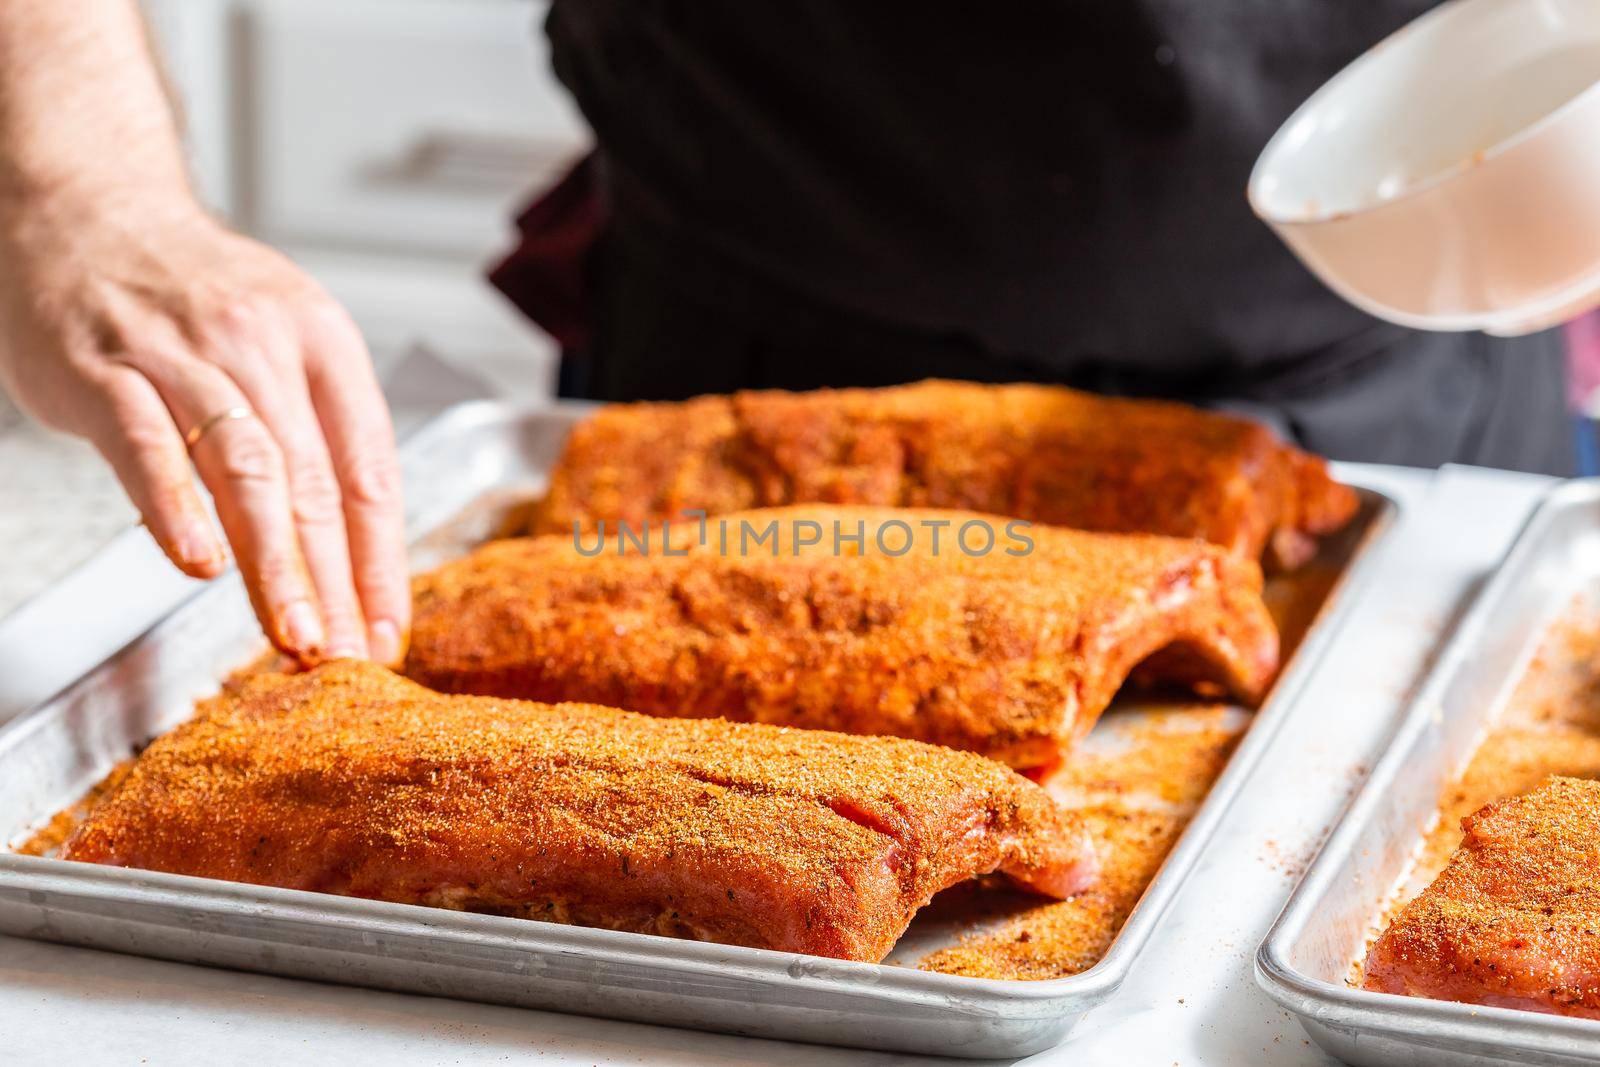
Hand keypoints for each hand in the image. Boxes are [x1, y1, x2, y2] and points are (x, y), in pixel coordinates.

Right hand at [0, 192, 408, 664]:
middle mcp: (262, 346)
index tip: (390, 629)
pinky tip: (199, 563)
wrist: (89, 205)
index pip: (368, 472)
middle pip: (314, 484)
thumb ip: (315, 433)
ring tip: (296, 633)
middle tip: (348, 655)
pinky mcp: (103, 369)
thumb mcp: (283, 339)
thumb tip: (352, 549)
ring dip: (277, 564)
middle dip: (337, 583)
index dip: (382, 561)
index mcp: (323, 344)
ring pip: (246, 471)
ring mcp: (181, 356)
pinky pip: (148, 444)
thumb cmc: (191, 292)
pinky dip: (176, 506)